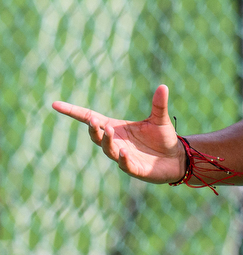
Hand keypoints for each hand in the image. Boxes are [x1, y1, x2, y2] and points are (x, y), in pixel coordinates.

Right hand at [52, 84, 185, 183]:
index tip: (56, 104)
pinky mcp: (135, 169)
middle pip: (96, 136)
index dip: (73, 112)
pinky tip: (124, 152)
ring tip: (109, 130)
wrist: (176, 159)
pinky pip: (125, 165)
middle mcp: (116, 142)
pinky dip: (123, 159)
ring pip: (108, 150)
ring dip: (107, 141)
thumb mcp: (160, 119)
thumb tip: (163, 86)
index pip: (90, 119)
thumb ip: (158, 104)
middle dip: (93, 129)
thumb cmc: (163, 139)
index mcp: (117, 128)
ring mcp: (123, 156)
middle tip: (93, 120)